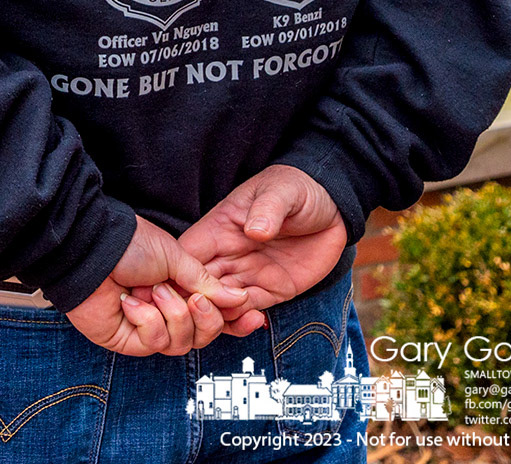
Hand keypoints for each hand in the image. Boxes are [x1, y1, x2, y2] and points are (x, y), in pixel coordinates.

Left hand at [67, 215, 245, 356]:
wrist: (91, 247)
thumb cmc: (128, 243)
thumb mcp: (176, 256)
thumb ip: (206, 281)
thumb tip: (238, 298)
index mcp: (179, 287)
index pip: (214, 313)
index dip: (235, 319)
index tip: (255, 316)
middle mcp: (165, 308)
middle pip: (204, 335)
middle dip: (206, 318)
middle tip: (195, 298)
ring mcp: (146, 325)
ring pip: (182, 344)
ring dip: (174, 316)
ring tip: (156, 291)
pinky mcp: (127, 339)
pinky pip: (155, 343)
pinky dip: (149, 322)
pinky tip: (134, 303)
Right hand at [179, 165, 345, 333]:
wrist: (333, 206)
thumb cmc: (298, 188)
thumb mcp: (281, 191)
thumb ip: (267, 209)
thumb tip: (254, 231)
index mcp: (218, 228)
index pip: (186, 255)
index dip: (178, 275)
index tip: (181, 291)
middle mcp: (227, 255)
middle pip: (197, 286)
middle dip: (195, 304)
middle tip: (205, 316)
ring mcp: (249, 274)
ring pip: (220, 304)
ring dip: (220, 317)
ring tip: (235, 319)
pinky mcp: (273, 289)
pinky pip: (250, 311)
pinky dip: (246, 321)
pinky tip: (255, 321)